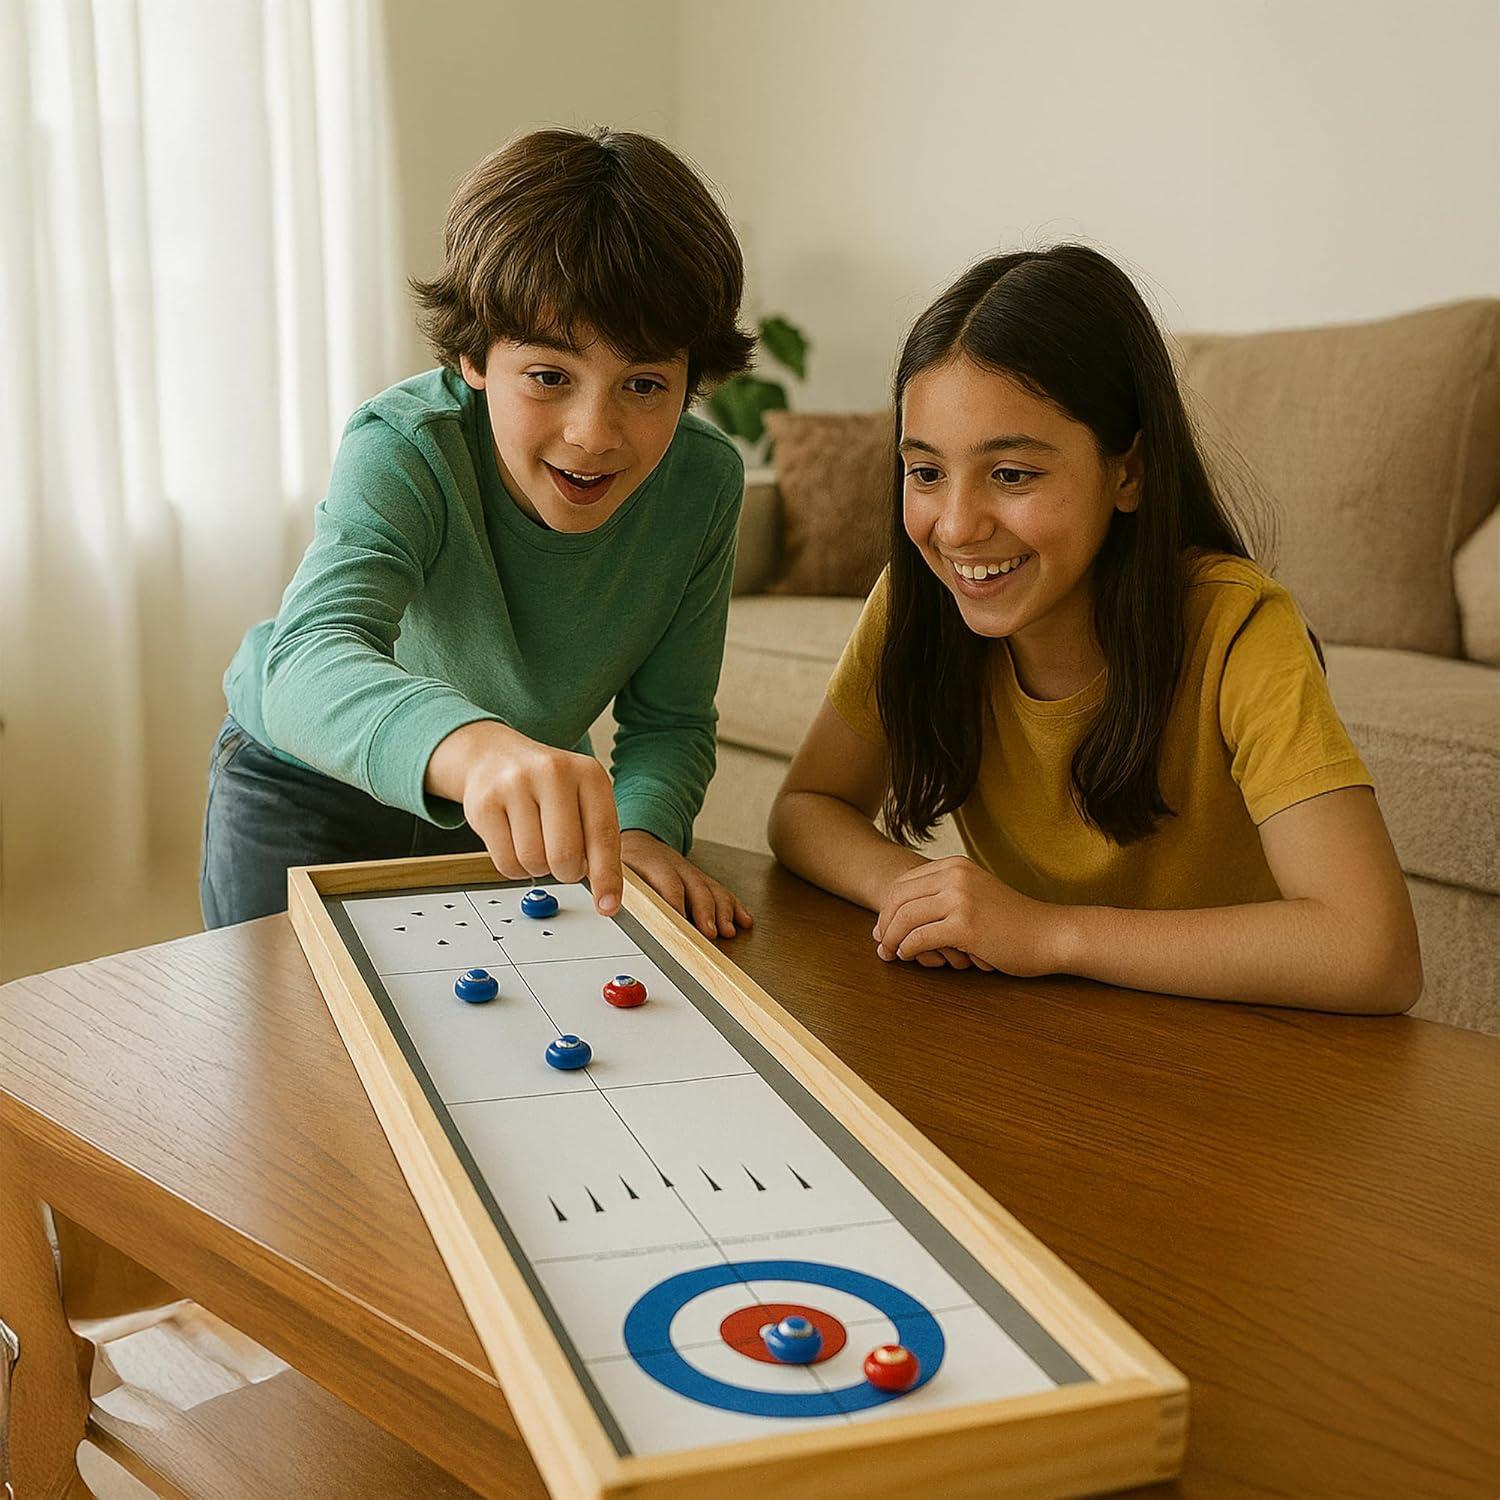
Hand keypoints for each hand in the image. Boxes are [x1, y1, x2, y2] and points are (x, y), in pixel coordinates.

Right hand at [430, 722, 622, 915]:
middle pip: (565, 856)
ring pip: (533, 862)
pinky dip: (515, 867)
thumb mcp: (583, 798)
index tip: (608, 905)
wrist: (494, 756)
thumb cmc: (547, 787)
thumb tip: (606, 895)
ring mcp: (515, 785)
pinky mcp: (484, 804)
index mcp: (589, 774)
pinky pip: (506, 863)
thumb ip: (598, 839)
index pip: (603, 835)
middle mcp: (553, 773)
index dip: (606, 877)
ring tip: (537, 842)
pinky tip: (516, 842)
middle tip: (564, 862)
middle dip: (567, 872)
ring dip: (539, 867)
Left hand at [622, 829, 753, 939]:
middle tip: (709, 933)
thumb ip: (614, 884)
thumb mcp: (613, 868)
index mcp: (652, 863)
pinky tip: (743, 920)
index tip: (680, 922)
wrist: (639, 840)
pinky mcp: (702, 879)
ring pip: (712, 890)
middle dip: (705, 912)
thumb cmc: (626, 861)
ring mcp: (691, 873)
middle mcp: (676, 867)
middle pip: (696, 888)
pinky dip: (735, 907)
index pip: (667, 883)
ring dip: (723, 912)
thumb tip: (609, 904)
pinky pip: (722, 891)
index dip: (676, 903)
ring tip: (727, 931)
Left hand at [872, 856, 1060, 976]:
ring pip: (905, 918)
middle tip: (881, 945)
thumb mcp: (975, 894)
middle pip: (898, 898)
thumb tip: (896, 917)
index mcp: (955, 865)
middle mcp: (955, 875)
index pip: (903, 883)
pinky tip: (908, 956)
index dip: (887, 909)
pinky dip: (908, 949)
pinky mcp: (966, 926)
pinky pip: (920, 938)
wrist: (1049, 934)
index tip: (883, 929)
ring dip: (891, 939)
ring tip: (891, 953)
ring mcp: (961, 899)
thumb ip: (942, 896)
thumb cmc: (1011, 922)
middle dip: (884, 924)